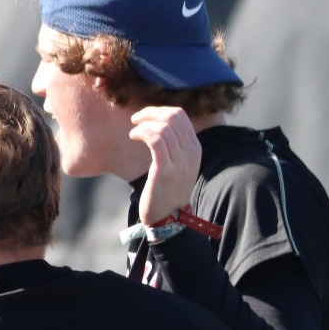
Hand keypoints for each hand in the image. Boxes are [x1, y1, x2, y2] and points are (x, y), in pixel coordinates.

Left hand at [129, 106, 201, 226]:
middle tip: (136, 118)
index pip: (181, 116)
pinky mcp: (166, 170)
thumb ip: (173, 147)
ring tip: (133, 131)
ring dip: (144, 123)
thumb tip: (158, 127)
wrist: (168, 218)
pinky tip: (133, 136)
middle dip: (151, 112)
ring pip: (164, 127)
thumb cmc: (166, 191)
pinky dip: (142, 132)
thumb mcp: (177, 165)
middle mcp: (191, 152)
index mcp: (195, 148)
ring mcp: (181, 161)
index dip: (160, 111)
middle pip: (174, 117)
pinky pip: (156, 140)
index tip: (145, 116)